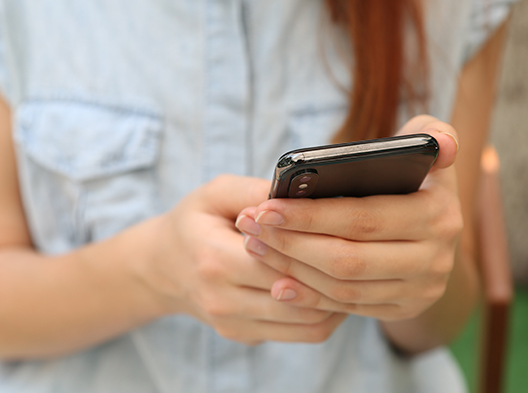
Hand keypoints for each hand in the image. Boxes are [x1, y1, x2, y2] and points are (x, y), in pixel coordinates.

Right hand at [137, 175, 346, 343]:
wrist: (162, 267)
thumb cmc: (195, 223)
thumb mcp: (215, 193)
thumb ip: (255, 190)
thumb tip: (302, 193)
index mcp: (214, 260)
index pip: (282, 261)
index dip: (318, 246)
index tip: (347, 227)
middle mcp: (223, 300)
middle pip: (301, 296)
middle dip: (336, 274)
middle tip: (364, 251)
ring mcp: (234, 325)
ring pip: (309, 323)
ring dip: (339, 299)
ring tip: (355, 271)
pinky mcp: (245, 336)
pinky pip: (301, 334)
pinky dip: (326, 313)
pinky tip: (336, 288)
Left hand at [235, 116, 461, 320]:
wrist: (436, 230)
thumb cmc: (416, 177)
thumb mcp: (429, 149)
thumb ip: (432, 132)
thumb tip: (440, 144)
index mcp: (438, 215)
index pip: (363, 218)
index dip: (311, 215)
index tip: (266, 206)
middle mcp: (435, 259)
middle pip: (348, 259)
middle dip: (291, 243)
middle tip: (251, 226)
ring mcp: (421, 289)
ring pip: (343, 287)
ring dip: (293, 269)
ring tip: (256, 246)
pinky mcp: (403, 309)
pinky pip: (348, 307)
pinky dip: (310, 296)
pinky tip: (278, 282)